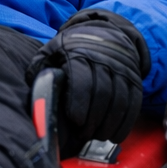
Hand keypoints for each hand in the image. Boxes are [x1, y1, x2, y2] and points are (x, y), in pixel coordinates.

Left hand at [28, 9, 150, 143]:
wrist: (105, 32)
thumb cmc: (72, 47)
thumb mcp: (52, 49)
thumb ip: (41, 67)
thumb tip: (33, 87)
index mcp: (80, 54)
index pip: (82, 81)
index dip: (79, 103)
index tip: (74, 120)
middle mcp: (104, 62)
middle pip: (103, 94)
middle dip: (93, 119)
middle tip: (83, 134)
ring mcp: (122, 71)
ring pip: (120, 101)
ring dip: (109, 124)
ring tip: (97, 135)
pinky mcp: (134, 80)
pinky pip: (134, 103)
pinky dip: (125, 122)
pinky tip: (115, 135)